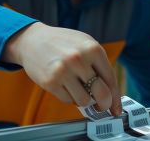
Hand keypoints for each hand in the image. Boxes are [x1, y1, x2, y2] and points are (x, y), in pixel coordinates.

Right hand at [1, 22, 121, 115]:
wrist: (32, 40)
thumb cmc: (62, 43)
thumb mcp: (84, 45)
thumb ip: (98, 65)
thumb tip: (111, 93)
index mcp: (93, 48)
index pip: (111, 80)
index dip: (115, 98)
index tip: (116, 108)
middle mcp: (79, 59)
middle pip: (101, 94)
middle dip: (103, 104)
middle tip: (101, 106)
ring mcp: (63, 71)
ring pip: (84, 100)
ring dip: (83, 99)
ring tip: (77, 88)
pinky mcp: (50, 82)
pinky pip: (67, 100)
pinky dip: (69, 96)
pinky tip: (64, 85)